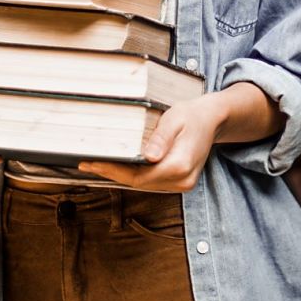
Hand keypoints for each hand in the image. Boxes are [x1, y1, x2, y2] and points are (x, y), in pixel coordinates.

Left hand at [79, 95, 225, 191]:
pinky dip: (135, 175)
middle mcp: (182, 180)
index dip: (113, 171)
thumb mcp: (174, 119)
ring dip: (122, 175)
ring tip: (99, 165)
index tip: (92, 163)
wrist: (212, 120)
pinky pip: (152, 182)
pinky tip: (120, 167)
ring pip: (144, 184)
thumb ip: (160, 138)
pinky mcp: (181, 182)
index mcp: (180, 165)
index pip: (138, 176)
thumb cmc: (192, 115)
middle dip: (113, 173)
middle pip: (139, 183)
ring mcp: (183, 183)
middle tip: (88, 164)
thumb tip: (148, 157)